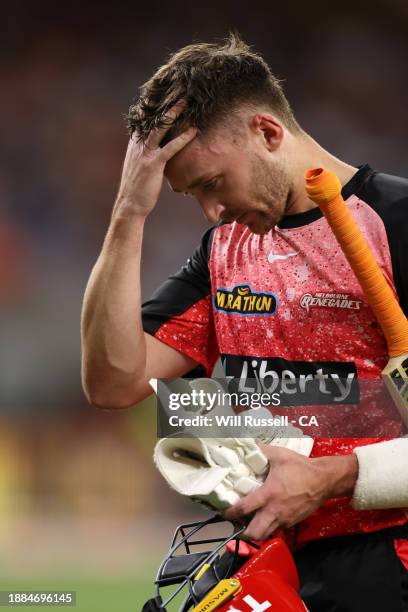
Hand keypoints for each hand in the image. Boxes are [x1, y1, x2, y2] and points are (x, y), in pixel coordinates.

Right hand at [114, 102, 196, 217]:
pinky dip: (183, 138)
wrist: (130, 205)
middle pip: (152, 120)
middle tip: (179, 94)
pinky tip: (194, 131)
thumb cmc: (137, 190)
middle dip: (166, 106)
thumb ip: (147, 157)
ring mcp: (145, 154)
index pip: (145, 122)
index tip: (165, 97)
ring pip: (160, 129)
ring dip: (174, 114)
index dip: (155, 109)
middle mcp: (138, 146)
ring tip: (187, 103)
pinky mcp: (153, 164)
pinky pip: (170, 148)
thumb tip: (158, 154)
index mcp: (134, 146)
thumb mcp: (139, 169)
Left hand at [224, 445, 357, 539]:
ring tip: (250, 522)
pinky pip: (278, 529)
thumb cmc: (300, 467)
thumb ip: (261, 450)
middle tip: (237, 524)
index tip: (224, 513)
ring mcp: (285, 519)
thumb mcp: (279, 455)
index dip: (231, 512)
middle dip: (243, 532)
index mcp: (269, 494)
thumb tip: (247, 444)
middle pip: (255, 532)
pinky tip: (267, 516)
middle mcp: (275, 510)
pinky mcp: (293, 522)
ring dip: (256, 531)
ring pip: (266, 534)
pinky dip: (270, 526)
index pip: (245, 508)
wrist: (324, 479)